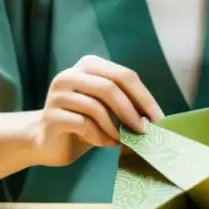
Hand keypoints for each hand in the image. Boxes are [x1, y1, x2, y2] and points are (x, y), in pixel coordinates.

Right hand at [34, 55, 163, 166]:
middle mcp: (70, 74)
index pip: (124, 75)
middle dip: (131, 112)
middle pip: (110, 87)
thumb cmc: (85, 123)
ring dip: (115, 128)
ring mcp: (58, 94)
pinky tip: (105, 144)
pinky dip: (100, 137)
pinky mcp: (50, 116)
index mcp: (89, 65)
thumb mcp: (108, 109)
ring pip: (96, 107)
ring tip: (121, 140)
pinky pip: (83, 124)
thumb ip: (126, 105)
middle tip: (144, 131)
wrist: (49, 142)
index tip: (159, 118)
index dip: (144, 97)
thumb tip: (156, 118)